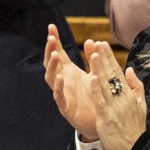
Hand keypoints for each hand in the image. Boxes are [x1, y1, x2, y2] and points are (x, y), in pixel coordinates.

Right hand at [44, 24, 100, 139]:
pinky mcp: (65, 108)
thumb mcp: (95, 74)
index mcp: (69, 72)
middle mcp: (63, 81)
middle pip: (51, 63)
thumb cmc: (96, 98)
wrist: (100, 123)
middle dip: (50, 50)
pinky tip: (61, 77)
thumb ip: (93, 59)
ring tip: (55, 55)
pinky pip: (58, 96)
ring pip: (51, 78)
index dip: (55, 40)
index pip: (58, 52)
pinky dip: (58, 87)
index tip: (52, 26)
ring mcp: (62, 94)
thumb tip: (92, 40)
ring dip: (52, 67)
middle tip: (51, 39)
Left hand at [82, 39, 146, 149]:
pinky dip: (96, 89)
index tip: (102, 44)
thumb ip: (135, 87)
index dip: (110, 58)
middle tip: (97, 42)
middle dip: (104, 58)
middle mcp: (123, 98)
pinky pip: (101, 101)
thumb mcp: (141, 106)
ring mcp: (115, 107)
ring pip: (106, 85)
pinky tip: (91, 78)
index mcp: (129, 95)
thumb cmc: (135, 130)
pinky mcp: (107, 118)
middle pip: (112, 75)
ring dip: (99, 68)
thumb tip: (129, 70)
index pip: (118, 73)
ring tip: (94, 53)